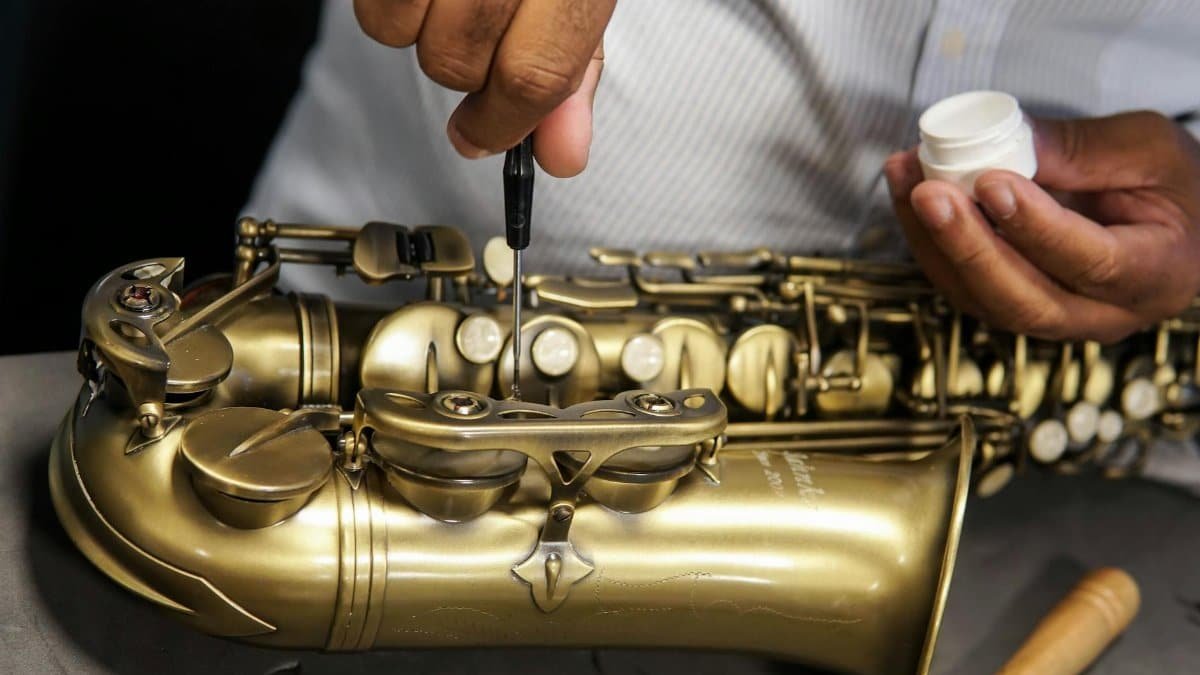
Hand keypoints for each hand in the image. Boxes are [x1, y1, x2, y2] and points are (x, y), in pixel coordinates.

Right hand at [354, 0, 615, 176]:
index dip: (504, 123)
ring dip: (416, 28)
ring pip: (397, 29)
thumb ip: (574, 70)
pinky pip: (369, 2)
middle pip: (457, 60)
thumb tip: (563, 156)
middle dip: (462, 71)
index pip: (534, 74)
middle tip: (478, 33)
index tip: (482, 137)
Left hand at [886, 111, 1199, 341]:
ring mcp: (1054, 319)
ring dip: (934, 240)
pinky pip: (964, 286)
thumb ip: (1082, 150)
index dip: (1035, 226)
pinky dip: (929, 240)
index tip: (991, 183)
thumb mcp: (1148, 151)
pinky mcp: (1015, 307)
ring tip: (907, 178)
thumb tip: (1005, 139)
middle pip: (1024, 299)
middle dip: (967, 245)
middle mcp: (1102, 313)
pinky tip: (908, 191)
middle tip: (929, 192)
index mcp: (1156, 275)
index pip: (1091, 262)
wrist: (1178, 224)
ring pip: (982, 299)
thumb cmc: (1175, 186)